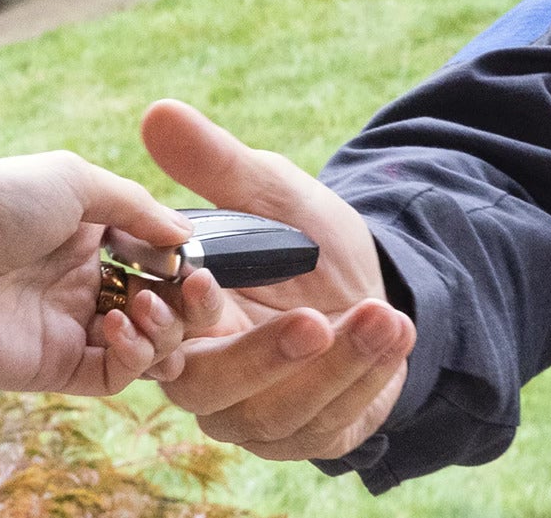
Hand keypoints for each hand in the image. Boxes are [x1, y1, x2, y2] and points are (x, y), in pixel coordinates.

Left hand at [0, 150, 194, 396]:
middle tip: (188, 290)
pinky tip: (113, 327)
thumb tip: (187, 236)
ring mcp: (73, 328)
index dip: (184, 263)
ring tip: (140, 306)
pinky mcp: (57, 368)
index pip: (159, 258)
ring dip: (164, 329)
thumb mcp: (72, 180)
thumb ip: (136, 205)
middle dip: (188, 302)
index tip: (197, 259)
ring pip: (151, 345)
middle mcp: (86, 283)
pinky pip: (117, 375)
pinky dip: (134, 356)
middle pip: (165, 306)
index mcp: (90, 236)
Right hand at [141, 99, 415, 462]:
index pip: (155, 333)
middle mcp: (200, 377)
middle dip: (262, 356)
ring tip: (382, 316)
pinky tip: (395, 334)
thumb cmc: (301, 239)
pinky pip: (325, 425)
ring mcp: (249, 417)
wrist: (367, 283)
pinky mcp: (302, 437)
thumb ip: (215, 164)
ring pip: (273, 412)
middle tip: (314, 321)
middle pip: (209, 387)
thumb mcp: (268, 193)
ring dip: (334, 367)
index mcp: (176, 321)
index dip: (177, 315)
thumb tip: (157, 113)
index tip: (208, 279)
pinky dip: (364, 380)